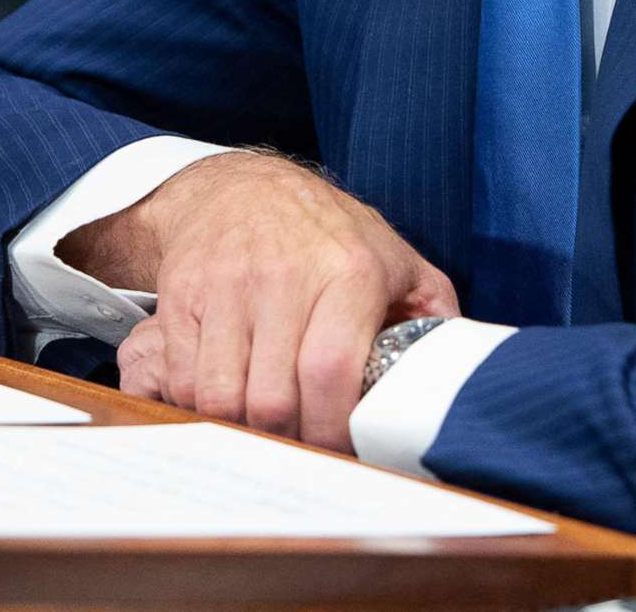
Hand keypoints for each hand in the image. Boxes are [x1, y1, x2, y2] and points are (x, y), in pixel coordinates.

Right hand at [76, 151, 458, 452]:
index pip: (331, 371)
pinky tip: (227, 393)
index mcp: (349, 272)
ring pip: (221, 396)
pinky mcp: (182, 294)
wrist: (243, 187)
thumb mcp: (394, 257)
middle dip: (287, 438)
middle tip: (299, 442)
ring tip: (261, 422)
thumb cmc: (328, 234)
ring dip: (241, 426)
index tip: (337, 449)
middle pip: (273, 397)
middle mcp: (284, 276)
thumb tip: (453, 374)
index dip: (333, 428)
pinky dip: (201, 403)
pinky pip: (183, 378)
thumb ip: (432, 313)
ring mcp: (227, 285)